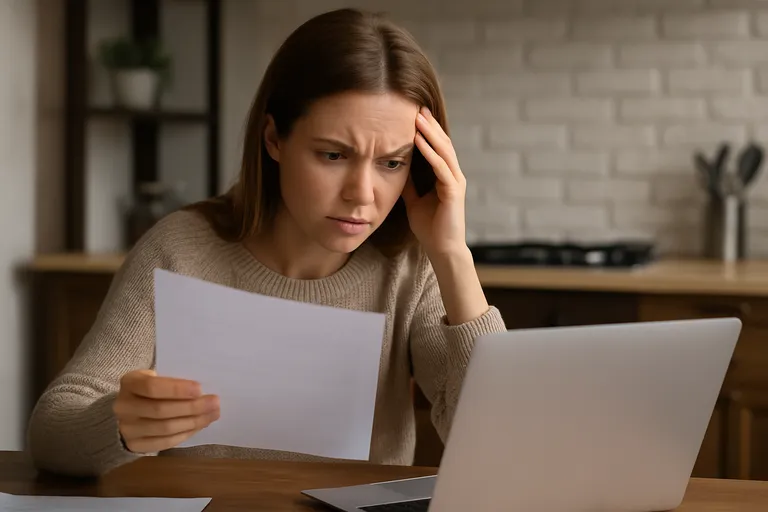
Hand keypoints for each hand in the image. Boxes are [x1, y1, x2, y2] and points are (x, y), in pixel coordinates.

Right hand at [113, 369, 219, 453]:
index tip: (199, 389)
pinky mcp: (134, 445)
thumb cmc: (150, 389)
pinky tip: (200, 426)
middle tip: (214, 403)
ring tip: (212, 415)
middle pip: (161, 410)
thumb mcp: (154, 377)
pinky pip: (164, 442)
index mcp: (129, 383)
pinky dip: (185, 434)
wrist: (127, 410)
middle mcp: (124, 407)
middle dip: (192, 407)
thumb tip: (202, 392)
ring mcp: (127, 429)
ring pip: (165, 429)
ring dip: (193, 422)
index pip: (152, 387)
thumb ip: (171, 381)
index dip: (177, 389)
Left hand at [402, 106, 467, 256]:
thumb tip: (396, 167)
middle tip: (417, 107)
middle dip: (430, 125)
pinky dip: (429, 152)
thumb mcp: (413, 200)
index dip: (427, 130)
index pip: (438, 147)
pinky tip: (418, 140)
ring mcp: (455, 182)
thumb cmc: (430, 227)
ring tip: (417, 117)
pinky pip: (441, 167)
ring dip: (430, 133)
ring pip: (444, 151)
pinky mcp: (453, 192)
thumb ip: (409, 183)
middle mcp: (453, 176)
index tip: (414, 114)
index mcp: (445, 177)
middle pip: (443, 143)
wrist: (441, 250)